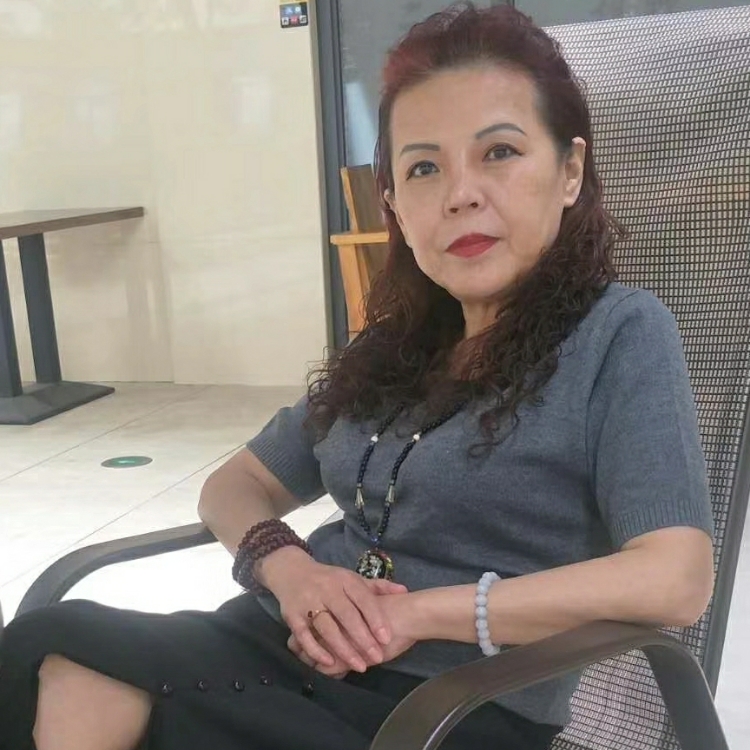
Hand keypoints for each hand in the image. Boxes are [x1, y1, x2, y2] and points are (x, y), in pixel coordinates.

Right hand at [288, 586, 416, 677]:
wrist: (292, 572)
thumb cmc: (330, 580)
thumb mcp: (353, 578)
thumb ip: (378, 587)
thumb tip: (404, 591)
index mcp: (345, 580)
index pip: (362, 598)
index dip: (375, 618)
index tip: (386, 637)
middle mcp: (327, 589)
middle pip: (346, 615)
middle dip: (362, 638)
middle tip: (377, 657)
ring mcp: (308, 602)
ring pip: (327, 627)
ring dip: (343, 648)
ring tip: (359, 666)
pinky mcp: (292, 615)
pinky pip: (304, 635)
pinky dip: (315, 649)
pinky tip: (329, 662)